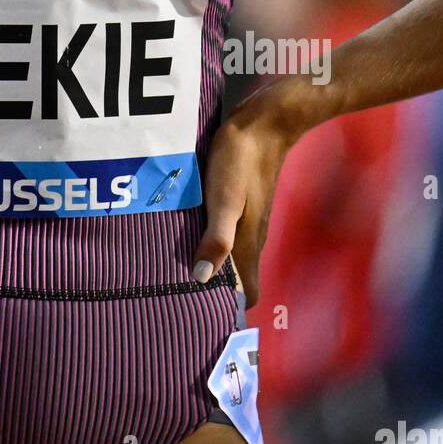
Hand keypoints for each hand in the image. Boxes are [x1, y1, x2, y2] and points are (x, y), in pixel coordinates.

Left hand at [190, 76, 310, 306]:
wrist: (263, 123)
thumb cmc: (241, 162)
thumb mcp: (224, 200)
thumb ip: (217, 237)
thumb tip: (202, 278)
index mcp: (249, 244)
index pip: (250, 294)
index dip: (233, 311)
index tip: (205, 320)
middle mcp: (251, 237)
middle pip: (239, 278)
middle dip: (217, 293)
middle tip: (181, 298)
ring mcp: (248, 219)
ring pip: (232, 255)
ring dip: (213, 265)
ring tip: (179, 271)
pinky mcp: (241, 201)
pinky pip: (226, 232)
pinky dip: (211, 242)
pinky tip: (189, 233)